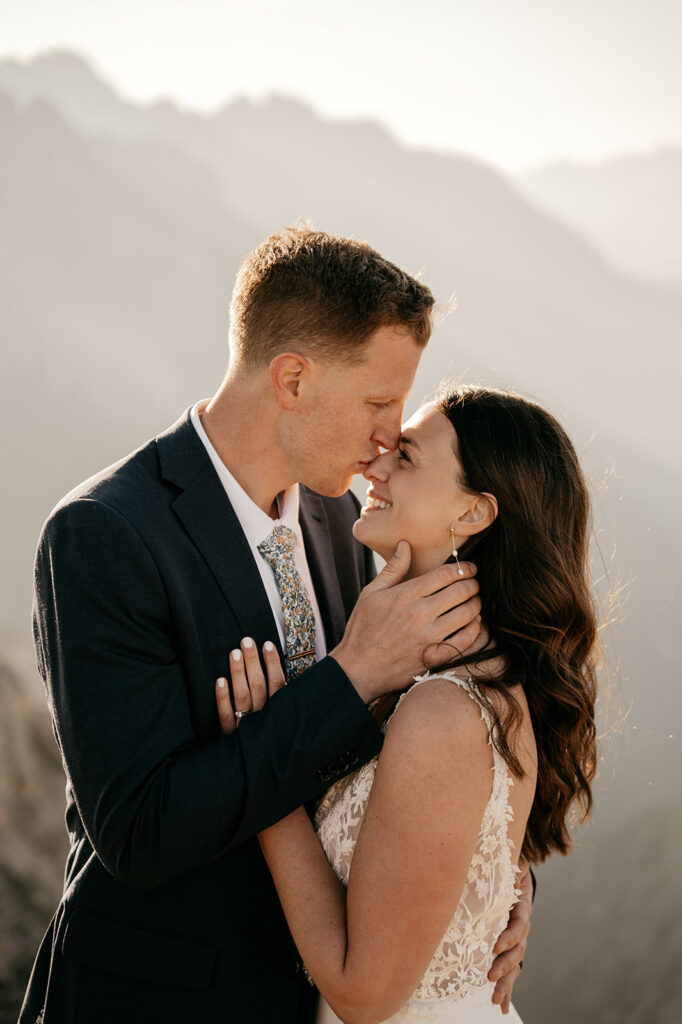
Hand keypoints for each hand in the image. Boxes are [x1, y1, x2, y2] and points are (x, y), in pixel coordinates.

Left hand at [215, 637, 285, 733]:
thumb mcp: (278, 711)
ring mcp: (247, 726)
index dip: (273, 663)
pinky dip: (222, 698)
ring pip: (242, 696)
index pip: (277, 682)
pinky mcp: (230, 734)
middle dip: (253, 661)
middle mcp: (263, 717)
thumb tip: (275, 660)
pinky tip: (220, 680)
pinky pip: (225, 715)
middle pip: (258, 685)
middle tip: (246, 641)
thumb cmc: (267, 729)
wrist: (254, 761)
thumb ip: (279, 691)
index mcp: (278, 710)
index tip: (267, 644)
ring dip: (238, 673)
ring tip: (234, 653)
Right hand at [330, 541, 480, 702]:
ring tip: (475, 601)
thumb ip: (393, 569)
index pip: (445, 575)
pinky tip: (473, 623)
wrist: (358, 669)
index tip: (469, 568)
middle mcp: (419, 614)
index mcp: (405, 595)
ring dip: (476, 604)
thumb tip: (406, 544)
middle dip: (472, 584)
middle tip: (474, 584)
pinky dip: (475, 629)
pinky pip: (465, 640)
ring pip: (467, 614)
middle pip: (460, 591)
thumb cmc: (363, 629)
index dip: (462, 568)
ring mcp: (429, 637)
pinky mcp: (435, 657)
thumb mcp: (371, 593)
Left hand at [488, 857, 532, 1013]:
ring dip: (506, 983)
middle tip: (490, 976)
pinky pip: (509, 971)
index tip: (496, 946)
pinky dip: (506, 990)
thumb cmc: (506, 865)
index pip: (519, 925)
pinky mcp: (508, 949)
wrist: (512, 872)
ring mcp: (516, 940)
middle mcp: (521, 927)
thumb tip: (511, 867)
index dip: (509, 936)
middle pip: (518, 950)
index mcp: (521, 907)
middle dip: (504, 965)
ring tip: (494, 999)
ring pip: (514, 965)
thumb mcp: (509, 862)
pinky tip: (501, 1007)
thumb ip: (510, 866)